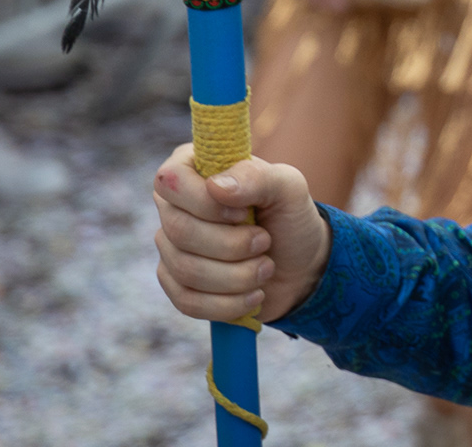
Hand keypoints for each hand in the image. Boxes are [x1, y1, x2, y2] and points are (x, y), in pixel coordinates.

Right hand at [153, 144, 330, 323]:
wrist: (301, 266)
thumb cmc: (290, 217)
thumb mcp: (288, 188)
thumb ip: (257, 177)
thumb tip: (216, 186)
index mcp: (194, 169)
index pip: (169, 181)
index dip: (205, 203)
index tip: (245, 212)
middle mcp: (175, 206)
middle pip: (178, 230)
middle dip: (232, 244)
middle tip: (265, 241)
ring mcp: (172, 247)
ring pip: (185, 269)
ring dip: (237, 276)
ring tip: (266, 267)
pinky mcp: (177, 284)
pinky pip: (187, 301)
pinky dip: (228, 303)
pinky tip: (254, 295)